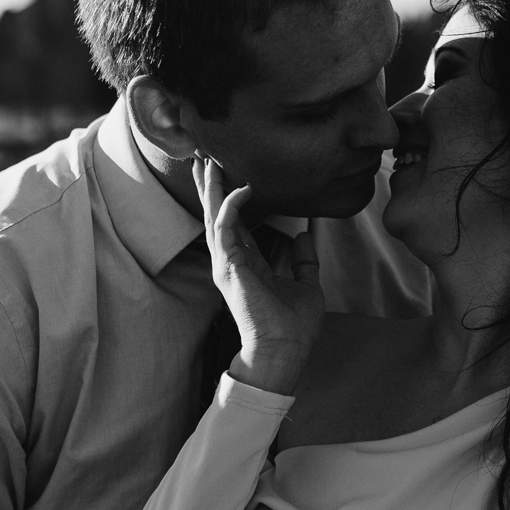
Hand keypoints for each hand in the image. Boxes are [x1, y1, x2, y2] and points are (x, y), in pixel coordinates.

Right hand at [194, 157, 323, 395]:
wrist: (285, 351)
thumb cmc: (294, 327)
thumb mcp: (306, 286)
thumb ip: (304, 261)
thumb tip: (306, 236)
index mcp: (248, 264)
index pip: (234, 224)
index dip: (230, 199)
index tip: (227, 175)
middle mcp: (232, 261)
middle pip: (216, 216)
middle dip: (209, 187)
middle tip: (203, 158)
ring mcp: (227, 264)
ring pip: (213, 217)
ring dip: (210, 189)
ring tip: (205, 162)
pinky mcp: (229, 266)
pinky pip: (224, 228)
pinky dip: (231, 206)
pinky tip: (240, 188)